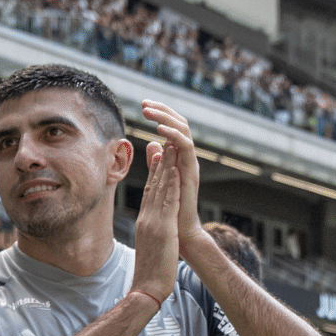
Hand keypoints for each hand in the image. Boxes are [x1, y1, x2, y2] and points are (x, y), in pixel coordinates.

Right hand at [129, 117, 182, 303]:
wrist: (148, 287)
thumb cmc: (152, 271)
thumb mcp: (153, 247)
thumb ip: (154, 235)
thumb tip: (155, 230)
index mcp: (146, 222)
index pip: (151, 192)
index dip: (155, 173)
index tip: (159, 156)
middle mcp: (147, 218)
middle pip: (153, 185)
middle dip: (159, 163)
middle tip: (163, 141)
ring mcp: (153, 222)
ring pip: (159, 189)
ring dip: (166, 166)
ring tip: (170, 146)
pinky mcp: (162, 228)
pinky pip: (167, 201)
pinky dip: (170, 184)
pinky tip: (175, 170)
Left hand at [140, 101, 202, 245]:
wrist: (182, 232)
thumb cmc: (171, 211)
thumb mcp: (161, 181)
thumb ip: (157, 163)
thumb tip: (152, 144)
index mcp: (179, 158)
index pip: (173, 127)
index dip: (161, 113)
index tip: (144, 104)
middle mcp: (187, 158)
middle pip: (180, 124)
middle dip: (163, 110)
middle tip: (144, 103)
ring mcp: (190, 164)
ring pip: (184, 132)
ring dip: (165, 118)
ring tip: (148, 111)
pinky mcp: (191, 173)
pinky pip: (186, 149)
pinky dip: (174, 136)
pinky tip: (160, 131)